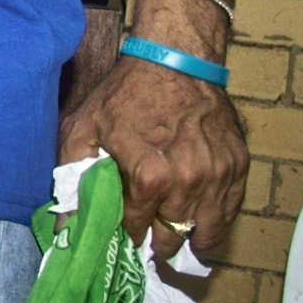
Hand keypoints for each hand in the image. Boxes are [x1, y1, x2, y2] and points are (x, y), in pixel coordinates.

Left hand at [59, 51, 245, 263]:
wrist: (176, 61)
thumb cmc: (126, 94)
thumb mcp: (84, 128)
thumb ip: (71, 176)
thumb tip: (64, 225)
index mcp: (150, 178)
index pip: (137, 229)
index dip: (127, 232)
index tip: (123, 230)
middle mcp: (189, 183)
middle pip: (172, 238)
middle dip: (156, 241)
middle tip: (148, 236)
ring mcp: (218, 176)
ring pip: (206, 232)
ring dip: (189, 237)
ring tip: (174, 236)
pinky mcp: (238, 167)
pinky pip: (230, 211)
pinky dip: (215, 220)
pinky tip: (201, 219)